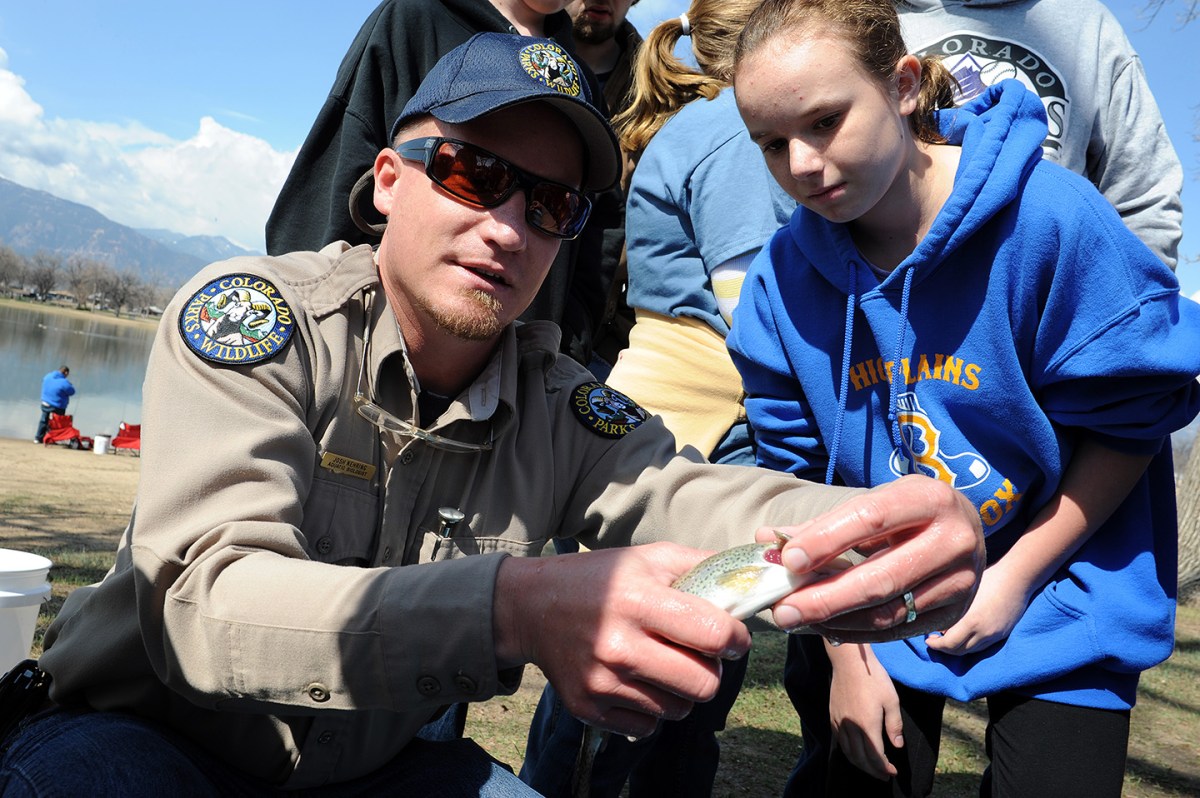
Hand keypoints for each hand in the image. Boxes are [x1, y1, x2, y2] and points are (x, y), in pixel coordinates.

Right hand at [493, 543, 750, 738]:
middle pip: (704, 685)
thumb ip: (703, 567)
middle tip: (699, 654)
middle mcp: (619, 646)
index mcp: (639, 601)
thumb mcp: (649, 558)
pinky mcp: (589, 708)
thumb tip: (754, 576)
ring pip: (678, 709)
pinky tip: (637, 679)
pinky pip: (647, 726)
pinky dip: (651, 707)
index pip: (714, 636)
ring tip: (664, 664)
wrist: (531, 607)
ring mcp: (603, 683)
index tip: (734, 637)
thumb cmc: (599, 578)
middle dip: (712, 670)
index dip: (736, 640)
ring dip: (682, 690)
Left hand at [756, 475, 984, 642]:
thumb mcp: (874, 504)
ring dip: (834, 620)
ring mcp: (960, 581)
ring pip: (887, 612)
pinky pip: (895, 632)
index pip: (871, 518)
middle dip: (825, 597)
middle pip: (880, 577)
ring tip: (795, 619)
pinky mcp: (954, 614)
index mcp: (930, 498)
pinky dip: (853, 631)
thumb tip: (765, 540)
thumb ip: (822, 525)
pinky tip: (822, 626)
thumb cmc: (906, 514)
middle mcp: (953, 540)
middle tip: (782, 610)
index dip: (827, 540)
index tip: (789, 560)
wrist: (965, 531)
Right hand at [828, 643, 901, 780]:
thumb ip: (894, 725)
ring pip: (848, 752)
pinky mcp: (833, 716)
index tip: (893, 772)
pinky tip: (855, 751)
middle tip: (884, 775)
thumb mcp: (891, 700)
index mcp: (867, 725)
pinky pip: (839, 741)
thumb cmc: (874, 678)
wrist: (849, 662)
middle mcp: (851, 727)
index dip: (885, 767)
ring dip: (860, 764)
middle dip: (873, 770)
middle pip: (861, 759)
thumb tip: (897, 745)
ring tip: (870, 768)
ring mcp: (840, 722)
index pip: (876, 756)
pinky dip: (848, 751)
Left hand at [925, 562, 1027, 654]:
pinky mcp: (1002, 634)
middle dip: (943, 649)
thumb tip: (937, 625)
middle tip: (933, 640)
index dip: (936, 644)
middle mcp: (983, 632)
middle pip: (959, 651)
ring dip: (957, 648)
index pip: (949, 644)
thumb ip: (952, 611)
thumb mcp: (965, 594)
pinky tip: (963, 636)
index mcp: (971, 621)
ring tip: (946, 638)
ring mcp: (994, 635)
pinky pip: (983, 647)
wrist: (1017, 578)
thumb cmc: (988, 579)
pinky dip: (970, 645)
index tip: (927, 638)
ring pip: (971, 650)